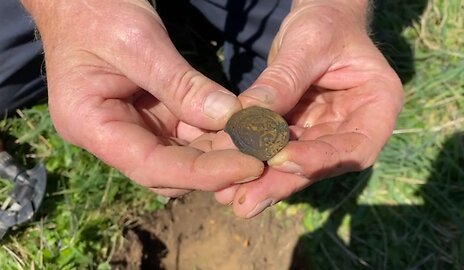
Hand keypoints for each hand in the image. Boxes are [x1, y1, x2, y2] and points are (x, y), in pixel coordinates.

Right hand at [21, 0, 263, 195]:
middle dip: (216, 165)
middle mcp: (110, 136)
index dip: (202, 173)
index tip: (249, 166)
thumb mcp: (139, 42)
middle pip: (168, 170)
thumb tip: (230, 117)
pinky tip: (242, 126)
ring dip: (219, 151)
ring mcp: (131, 129)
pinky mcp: (149, 118)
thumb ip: (181, 84)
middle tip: (263, 153)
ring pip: (180, 156)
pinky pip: (184, 135)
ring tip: (259, 140)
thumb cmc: (97, 12)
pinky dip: (214, 133)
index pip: (150, 165)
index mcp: (90, 124)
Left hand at [213, 0, 403, 216]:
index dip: (320, 159)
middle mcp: (354, 127)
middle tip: (244, 203)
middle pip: (320, 164)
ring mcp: (326, 133)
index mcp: (378, 104)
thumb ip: (284, 79)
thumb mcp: (308, 43)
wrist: (319, 22)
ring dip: (261, 179)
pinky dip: (252, 161)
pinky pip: (276, 150)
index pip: (356, 146)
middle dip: (280, 182)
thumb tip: (248, 117)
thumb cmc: (326, 24)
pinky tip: (225, 174)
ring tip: (229, 196)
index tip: (280, 160)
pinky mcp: (300, 133)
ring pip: (294, 163)